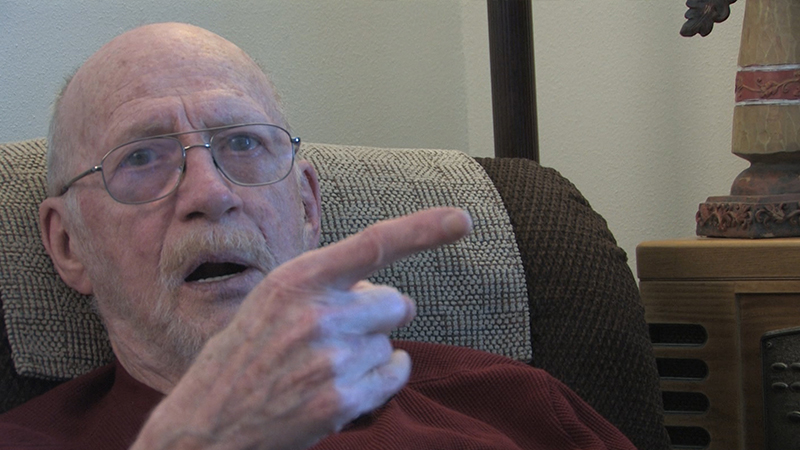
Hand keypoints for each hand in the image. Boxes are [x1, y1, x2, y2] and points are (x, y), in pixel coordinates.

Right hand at [132, 207, 472, 449]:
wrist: (208, 424)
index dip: (423, 229)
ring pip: (390, 341)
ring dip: (368, 351)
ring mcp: (332, 361)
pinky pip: (395, 373)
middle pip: (396, 301)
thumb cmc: (243, 356)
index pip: (373, 244)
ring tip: (321, 366)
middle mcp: (318, 315)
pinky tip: (344, 384)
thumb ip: (327, 286)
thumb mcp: (271, 302)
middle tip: (340, 332)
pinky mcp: (342, 400)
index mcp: (296, 280)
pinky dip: (382, 376)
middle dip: (379, 314)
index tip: (461, 219)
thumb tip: (385, 290)